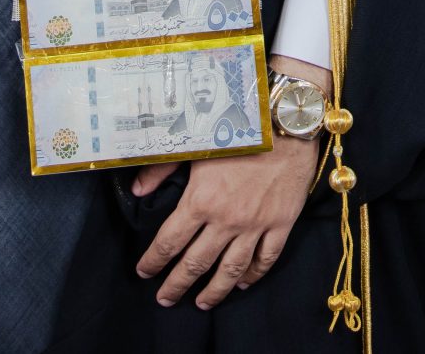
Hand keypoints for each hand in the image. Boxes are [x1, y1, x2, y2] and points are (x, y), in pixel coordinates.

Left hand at [130, 55, 331, 309]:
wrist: (286, 121)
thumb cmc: (238, 126)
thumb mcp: (194, 143)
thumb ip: (161, 169)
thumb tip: (137, 191)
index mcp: (201, 200)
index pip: (169, 242)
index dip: (153, 261)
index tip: (144, 272)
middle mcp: (226, 220)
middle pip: (196, 264)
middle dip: (176, 285)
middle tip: (165, 299)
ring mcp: (256, 225)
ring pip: (231, 270)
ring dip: (214, 291)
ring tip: (202, 303)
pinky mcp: (281, 223)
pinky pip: (266, 258)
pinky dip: (254, 275)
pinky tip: (243, 282)